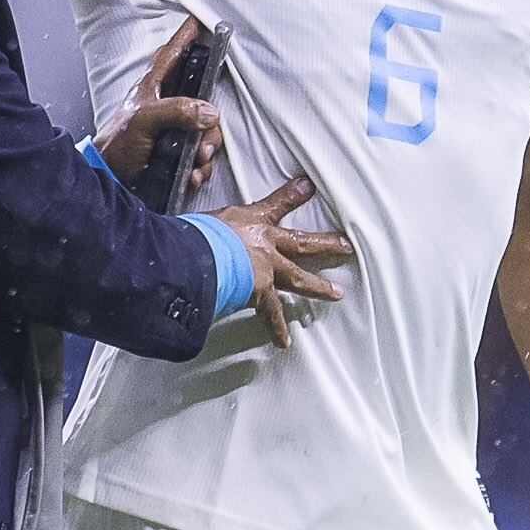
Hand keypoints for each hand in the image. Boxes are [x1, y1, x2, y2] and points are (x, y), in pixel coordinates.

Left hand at [97, 18, 221, 192]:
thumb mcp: (144, 121)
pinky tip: (191, 173)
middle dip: (210, 123)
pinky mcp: (175, 151)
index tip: (199, 22)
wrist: (110, 179)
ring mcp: (172, 128)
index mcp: (152, 89)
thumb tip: (207, 111)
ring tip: (196, 161)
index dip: (185, 38)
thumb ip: (176, 111)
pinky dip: (199, 167)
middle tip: (204, 142)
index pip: (170, 55)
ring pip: (206, 130)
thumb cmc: (116, 145)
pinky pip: (199, 155)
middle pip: (203, 101)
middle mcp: (165, 105)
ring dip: (206, 149)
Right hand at [206, 170, 354, 345]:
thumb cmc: (191, 235)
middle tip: (346, 246)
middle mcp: (263, 243)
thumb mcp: (198, 220)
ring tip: (335, 293)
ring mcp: (266, 269)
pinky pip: (271, 314)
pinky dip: (277, 329)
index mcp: (248, 220)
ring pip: (298, 279)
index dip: (292, 195)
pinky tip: (284, 342)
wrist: (196, 256)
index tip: (308, 187)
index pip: (275, 204)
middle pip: (302, 242)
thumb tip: (183, 229)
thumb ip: (201, 226)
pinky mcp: (260, 292)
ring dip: (318, 286)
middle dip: (326, 243)